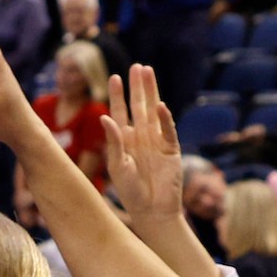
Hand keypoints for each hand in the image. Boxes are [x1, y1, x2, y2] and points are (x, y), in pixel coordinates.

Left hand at [100, 67, 184, 223]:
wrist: (152, 210)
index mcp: (125, 139)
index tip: (115, 77)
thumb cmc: (130, 191)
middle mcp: (141, 136)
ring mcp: (157, 140)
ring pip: (154, 111)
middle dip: (138, 87)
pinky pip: (167, 130)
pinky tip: (160, 104)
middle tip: (137, 67)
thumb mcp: (118, 165)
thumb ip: (113, 141)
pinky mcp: (171, 149)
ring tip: (149, 72)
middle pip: (139, 105)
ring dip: (152, 92)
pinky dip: (164, 118)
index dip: (118, 95)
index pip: (120, 111)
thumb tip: (104, 116)